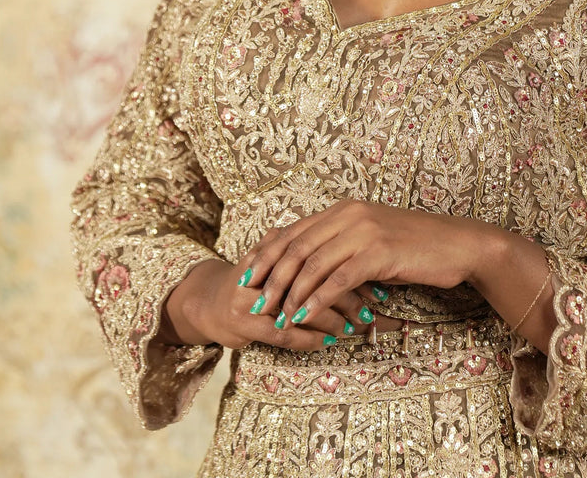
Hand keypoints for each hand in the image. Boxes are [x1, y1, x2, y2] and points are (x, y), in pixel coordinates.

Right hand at [160, 255, 371, 350]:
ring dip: (332, 319)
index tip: (378, 279)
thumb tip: (351, 245)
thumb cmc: (254, 279)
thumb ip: (304, 245)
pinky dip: (309, 337)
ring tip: (355, 327)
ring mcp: (253, 296)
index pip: (322, 254)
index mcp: (277, 246)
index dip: (352, 267)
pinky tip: (328, 341)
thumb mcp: (276, 253)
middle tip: (373, 308)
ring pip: (301, 307)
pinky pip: (283, 333)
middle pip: (314, 280)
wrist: (208, 302)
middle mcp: (265, 268)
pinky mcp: (244, 323)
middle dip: (348, 296)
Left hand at [238, 200, 498, 333]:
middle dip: (270, 275)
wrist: (457, 245)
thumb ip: (342, 243)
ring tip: (276, 315)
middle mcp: (350, 214)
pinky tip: (303, 316)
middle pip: (296, 245)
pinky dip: (316, 299)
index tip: (248, 277)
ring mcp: (364, 231)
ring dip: (290, 293)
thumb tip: (311, 262)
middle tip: (254, 301)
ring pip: (312, 263)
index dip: (267, 254)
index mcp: (345, 209)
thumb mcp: (373, 238)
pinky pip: (338, 278)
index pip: (294, 230)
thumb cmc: (416, 246)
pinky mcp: (379, 252)